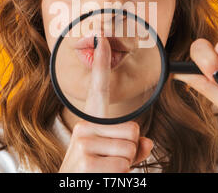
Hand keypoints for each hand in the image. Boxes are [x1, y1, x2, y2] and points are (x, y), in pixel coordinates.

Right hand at [59, 36, 153, 171]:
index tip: (102, 39)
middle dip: (131, 152)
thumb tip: (149, 142)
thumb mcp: (112, 159)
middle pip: (134, 131)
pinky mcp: (87, 161)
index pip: (98, 89)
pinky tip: (103, 179)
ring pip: (131, 150)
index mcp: (89, 124)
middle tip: (111, 163)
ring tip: (105, 172)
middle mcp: (83, 128)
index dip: (102, 63)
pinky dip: (121, 177)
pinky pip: (125, 165)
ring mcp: (84, 144)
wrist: (68, 191)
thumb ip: (132, 148)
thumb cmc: (92, 175)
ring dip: (126, 166)